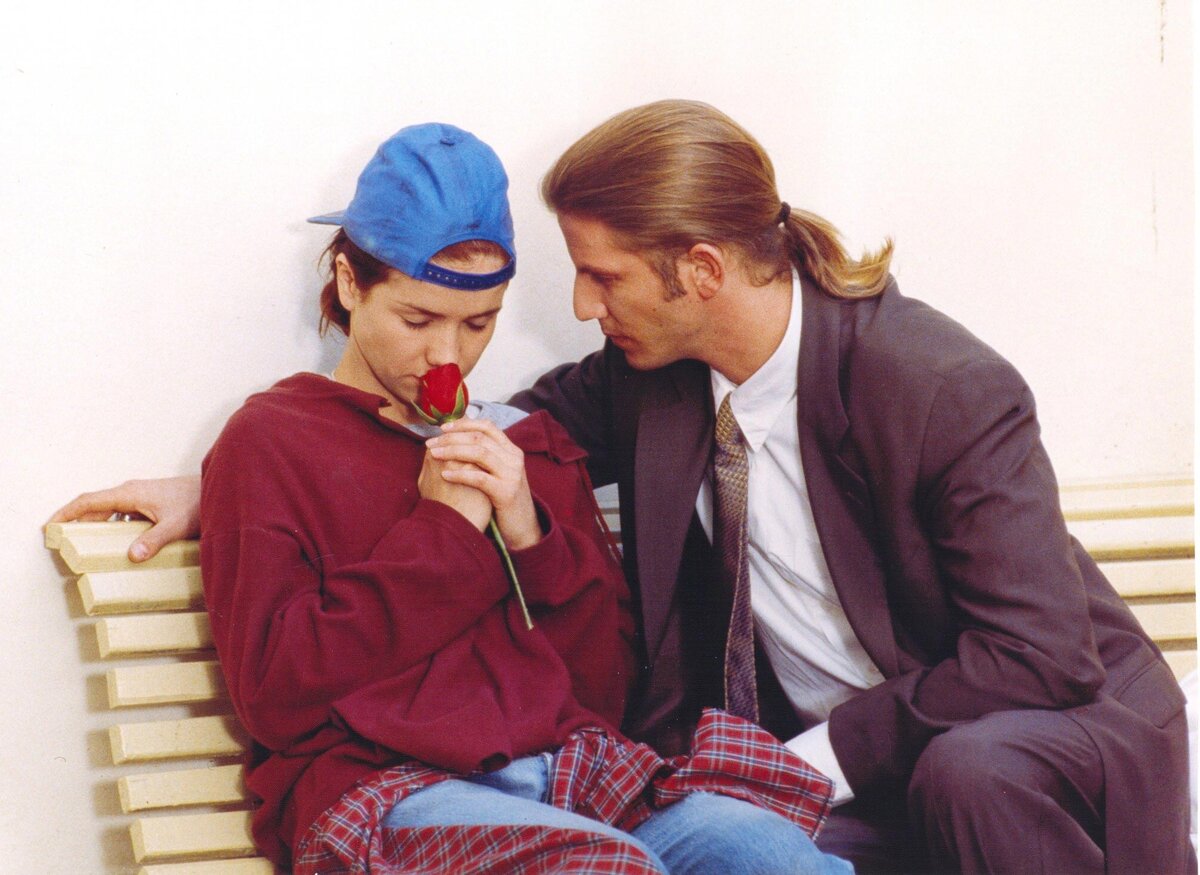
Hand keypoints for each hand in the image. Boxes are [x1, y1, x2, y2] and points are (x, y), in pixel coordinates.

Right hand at [47, 476, 201, 561]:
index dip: (66, 513)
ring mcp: (140, 496)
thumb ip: (154, 540)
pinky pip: (123, 515)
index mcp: (130, 494)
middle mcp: (131, 492)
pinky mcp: (149, 503)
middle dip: (76, 523)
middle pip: (95, 507)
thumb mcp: (176, 525)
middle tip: (62, 543)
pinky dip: (114, 527)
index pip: (88, 501)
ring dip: (96, 526)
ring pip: (110, 511)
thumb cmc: (197, 502)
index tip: (50, 526)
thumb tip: (133, 556)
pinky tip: (118, 544)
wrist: (218, 487)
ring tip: (85, 546)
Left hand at [426, 419, 541, 549]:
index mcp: (511, 450)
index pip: (487, 427)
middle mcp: (514, 458)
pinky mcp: (507, 492)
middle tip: (431, 443)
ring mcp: (512, 474)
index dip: (463, 424)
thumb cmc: (503, 499)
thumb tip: (458, 439)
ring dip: (453, 451)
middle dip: (452, 438)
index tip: (442, 428)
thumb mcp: (499, 473)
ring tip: (434, 454)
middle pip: (479, 438)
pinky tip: (445, 474)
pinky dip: (460, 474)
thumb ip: (485, 456)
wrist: (522, 527)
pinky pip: (480, 478)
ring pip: (479, 453)